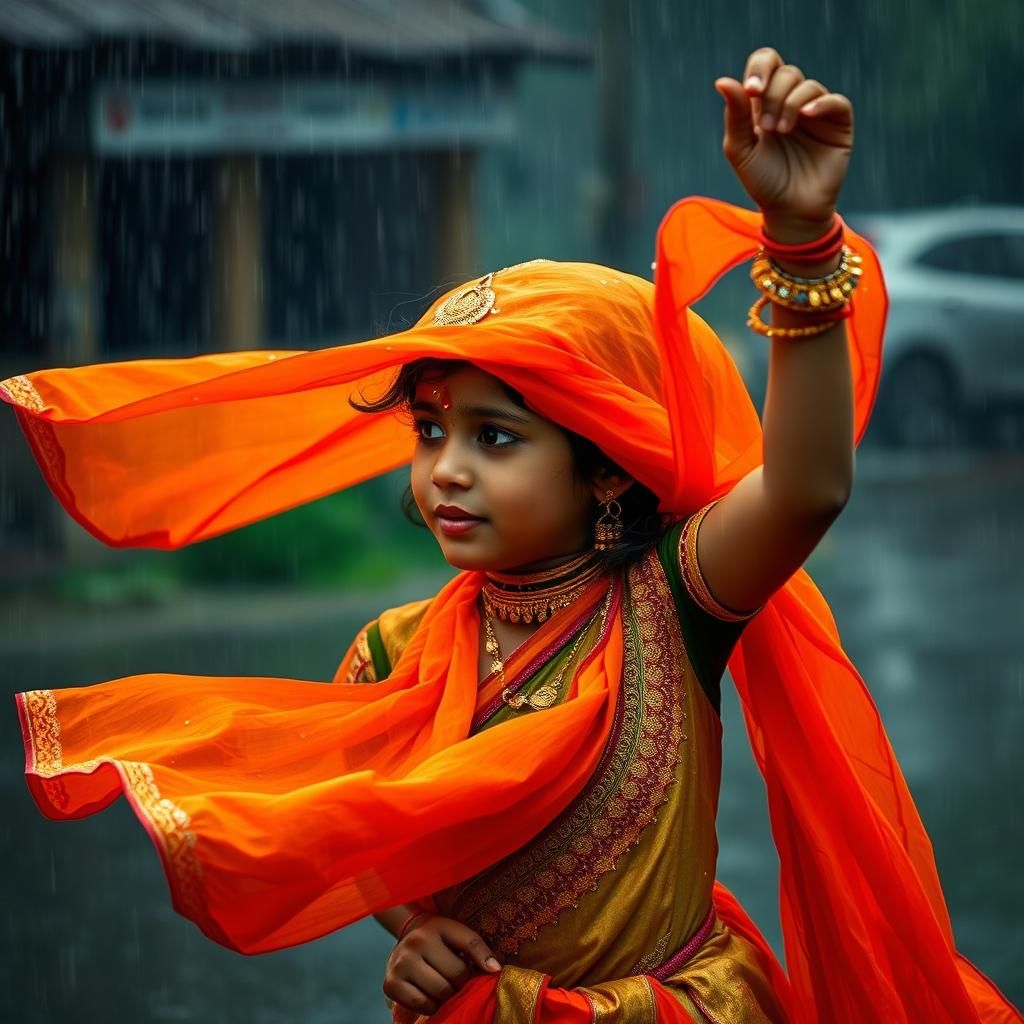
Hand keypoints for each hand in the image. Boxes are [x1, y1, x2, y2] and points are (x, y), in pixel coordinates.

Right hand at [383, 912, 501, 1016]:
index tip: (493, 972)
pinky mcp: (390, 984)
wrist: (406, 936)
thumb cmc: (438, 937)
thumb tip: (494, 970)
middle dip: (464, 984)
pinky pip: (421, 1005)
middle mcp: (416, 943)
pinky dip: (432, 1006)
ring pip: (439, 994)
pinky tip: (433, 995)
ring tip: (449, 989)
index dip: (484, 962)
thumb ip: (476, 948)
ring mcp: (400, 964)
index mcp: (436, 926)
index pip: (470, 945)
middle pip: (455, 977)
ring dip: (449, 997)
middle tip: (463, 983)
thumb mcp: (456, 933)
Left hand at [715, 47, 852, 241]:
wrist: (789, 211)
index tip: (751, 91)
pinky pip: (835, 101)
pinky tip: (805, 116)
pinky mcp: (838, 124)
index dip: (760, 68)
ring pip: (807, 85)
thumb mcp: (741, 150)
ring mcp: (816, 112)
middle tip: (766, 127)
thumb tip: (723, 80)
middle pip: (786, 73)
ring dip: (790, 104)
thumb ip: (734, 116)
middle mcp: (792, 102)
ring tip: (780, 131)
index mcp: (766, 103)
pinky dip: (820, 103)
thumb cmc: (763, 182)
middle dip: (773, 95)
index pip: (767, 63)